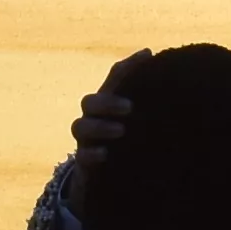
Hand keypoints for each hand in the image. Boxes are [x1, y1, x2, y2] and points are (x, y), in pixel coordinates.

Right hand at [61, 68, 135, 214]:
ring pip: (80, 127)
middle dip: (107, 103)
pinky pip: (82, 157)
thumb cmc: (133, 137)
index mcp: (111, 100)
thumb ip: (147, 89)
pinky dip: (92, 153)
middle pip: (89, 102)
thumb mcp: (145, 115)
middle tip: (130, 108)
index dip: (128, 66)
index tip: (148, 58)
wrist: (115, 176)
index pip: (115, 76)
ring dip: (100, 127)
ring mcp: (87, 140)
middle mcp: (95, 117)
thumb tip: (150, 53)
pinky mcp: (86, 164)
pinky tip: (106, 154)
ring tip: (121, 130)